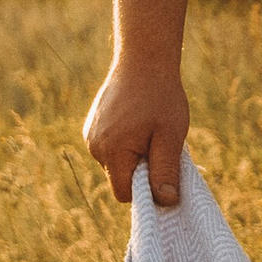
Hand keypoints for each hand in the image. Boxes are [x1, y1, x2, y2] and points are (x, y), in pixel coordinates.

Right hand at [83, 55, 190, 206]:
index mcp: (111, 151)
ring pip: (115, 164)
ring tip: (148, 129)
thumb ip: (165, 171)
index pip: (124, 194)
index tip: (162, 171)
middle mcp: (94, 146)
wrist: (143, 59)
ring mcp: (91, 135)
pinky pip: (110, 148)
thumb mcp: (170, 137)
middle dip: (140, 170)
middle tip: (159, 144)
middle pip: (119, 179)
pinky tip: (137, 122)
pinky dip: (125, 143)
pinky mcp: (92, 126)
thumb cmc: (161, 97)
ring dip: (133, 156)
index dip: (146, 190)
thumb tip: (165, 202)